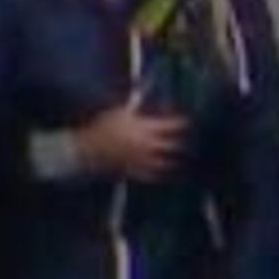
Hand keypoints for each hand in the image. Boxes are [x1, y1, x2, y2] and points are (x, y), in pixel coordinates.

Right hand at [77, 106, 192, 183]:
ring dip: (177, 159)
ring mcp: (142, 161)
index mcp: (144, 128)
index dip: (182, 122)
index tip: (188, 120)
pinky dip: (163, 174)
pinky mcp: (135, 172)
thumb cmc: (102, 127)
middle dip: (184, 142)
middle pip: (173, 145)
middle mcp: (147, 146)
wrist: (87, 149)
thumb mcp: (121, 112)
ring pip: (166, 163)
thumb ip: (139, 108)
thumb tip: (153, 102)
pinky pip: (154, 175)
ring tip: (185, 157)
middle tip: (192, 139)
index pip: (172, 125)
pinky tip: (169, 172)